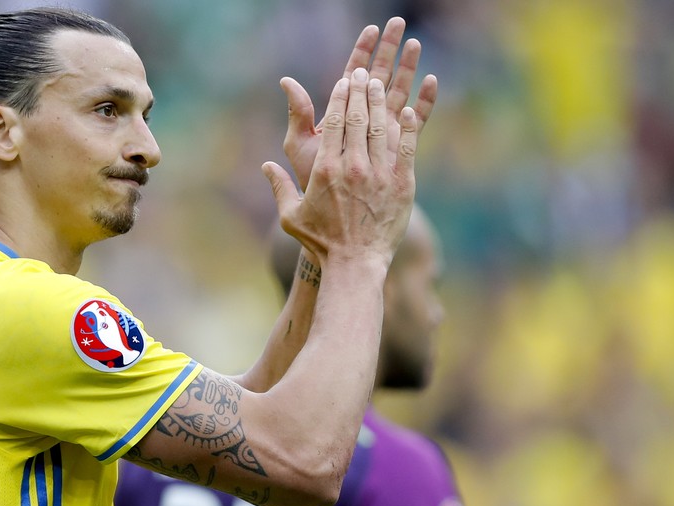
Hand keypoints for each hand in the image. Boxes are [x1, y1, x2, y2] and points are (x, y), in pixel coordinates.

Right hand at [263, 68, 419, 264]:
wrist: (354, 264)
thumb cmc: (321, 242)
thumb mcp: (291, 215)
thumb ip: (279, 187)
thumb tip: (265, 166)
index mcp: (325, 170)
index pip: (333, 123)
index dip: (339, 97)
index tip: (344, 81)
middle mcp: (353, 167)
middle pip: (357, 118)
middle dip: (360, 90)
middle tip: (364, 73)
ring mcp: (380, 175)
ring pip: (381, 128)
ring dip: (380, 102)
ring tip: (380, 84)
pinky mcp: (402, 185)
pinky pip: (407, 149)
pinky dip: (408, 127)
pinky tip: (408, 110)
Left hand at [281, 17, 437, 190]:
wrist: (337, 217)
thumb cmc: (314, 182)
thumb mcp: (301, 146)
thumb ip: (299, 114)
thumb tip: (286, 80)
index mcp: (341, 114)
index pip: (351, 74)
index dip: (362, 51)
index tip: (371, 28)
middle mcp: (364, 120)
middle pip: (378, 77)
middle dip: (388, 49)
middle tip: (398, 23)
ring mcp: (384, 132)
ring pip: (399, 92)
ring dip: (408, 67)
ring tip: (415, 43)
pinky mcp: (401, 148)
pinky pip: (416, 121)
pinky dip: (424, 101)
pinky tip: (432, 80)